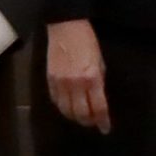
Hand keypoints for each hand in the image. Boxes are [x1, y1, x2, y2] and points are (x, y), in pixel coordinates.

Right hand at [44, 19, 110, 133]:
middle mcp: (75, 84)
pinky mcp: (49, 80)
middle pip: (81, 113)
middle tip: (93, 123)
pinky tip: (68, 107)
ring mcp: (60, 83)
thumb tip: (99, 97)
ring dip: (75, 117)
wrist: (65, 27)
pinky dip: (62, 107)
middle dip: (88, 121)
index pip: (98, 107)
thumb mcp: (100, 61)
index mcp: (92, 78)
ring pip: (66, 110)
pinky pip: (55, 100)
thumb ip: (99, 81)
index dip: (102, 120)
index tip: (105, 128)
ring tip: (81, 117)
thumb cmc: (88, 41)